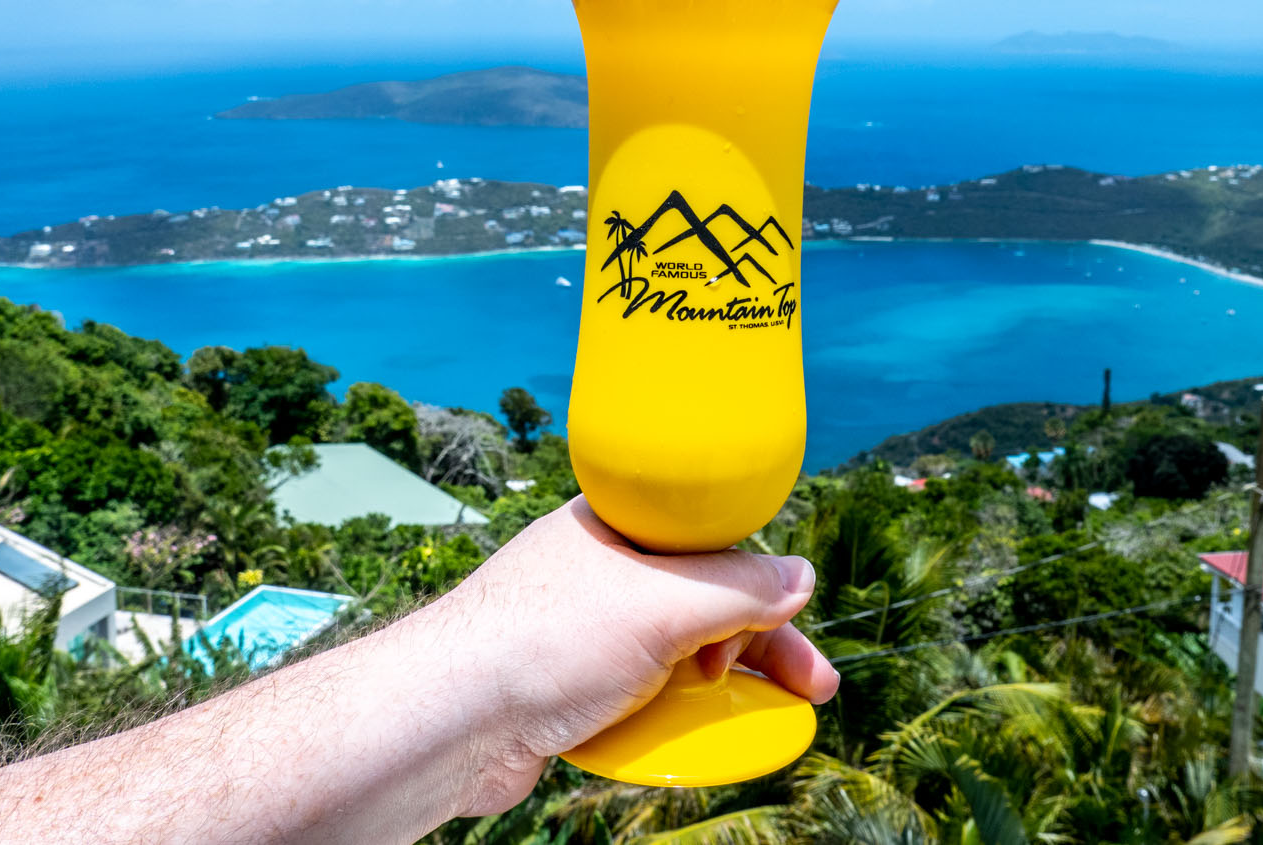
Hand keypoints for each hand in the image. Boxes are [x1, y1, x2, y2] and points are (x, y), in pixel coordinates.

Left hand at [415, 496, 838, 816]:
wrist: (450, 721)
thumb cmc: (542, 641)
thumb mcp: (662, 604)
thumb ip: (738, 589)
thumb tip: (800, 576)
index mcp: (616, 525)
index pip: (712, 542)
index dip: (764, 584)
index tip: (801, 620)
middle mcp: (601, 572)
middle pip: (705, 601)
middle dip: (761, 646)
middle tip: (812, 688)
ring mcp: (584, 631)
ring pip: (678, 653)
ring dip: (725, 687)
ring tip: (764, 720)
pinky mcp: (571, 686)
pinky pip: (644, 694)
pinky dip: (675, 714)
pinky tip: (695, 737)